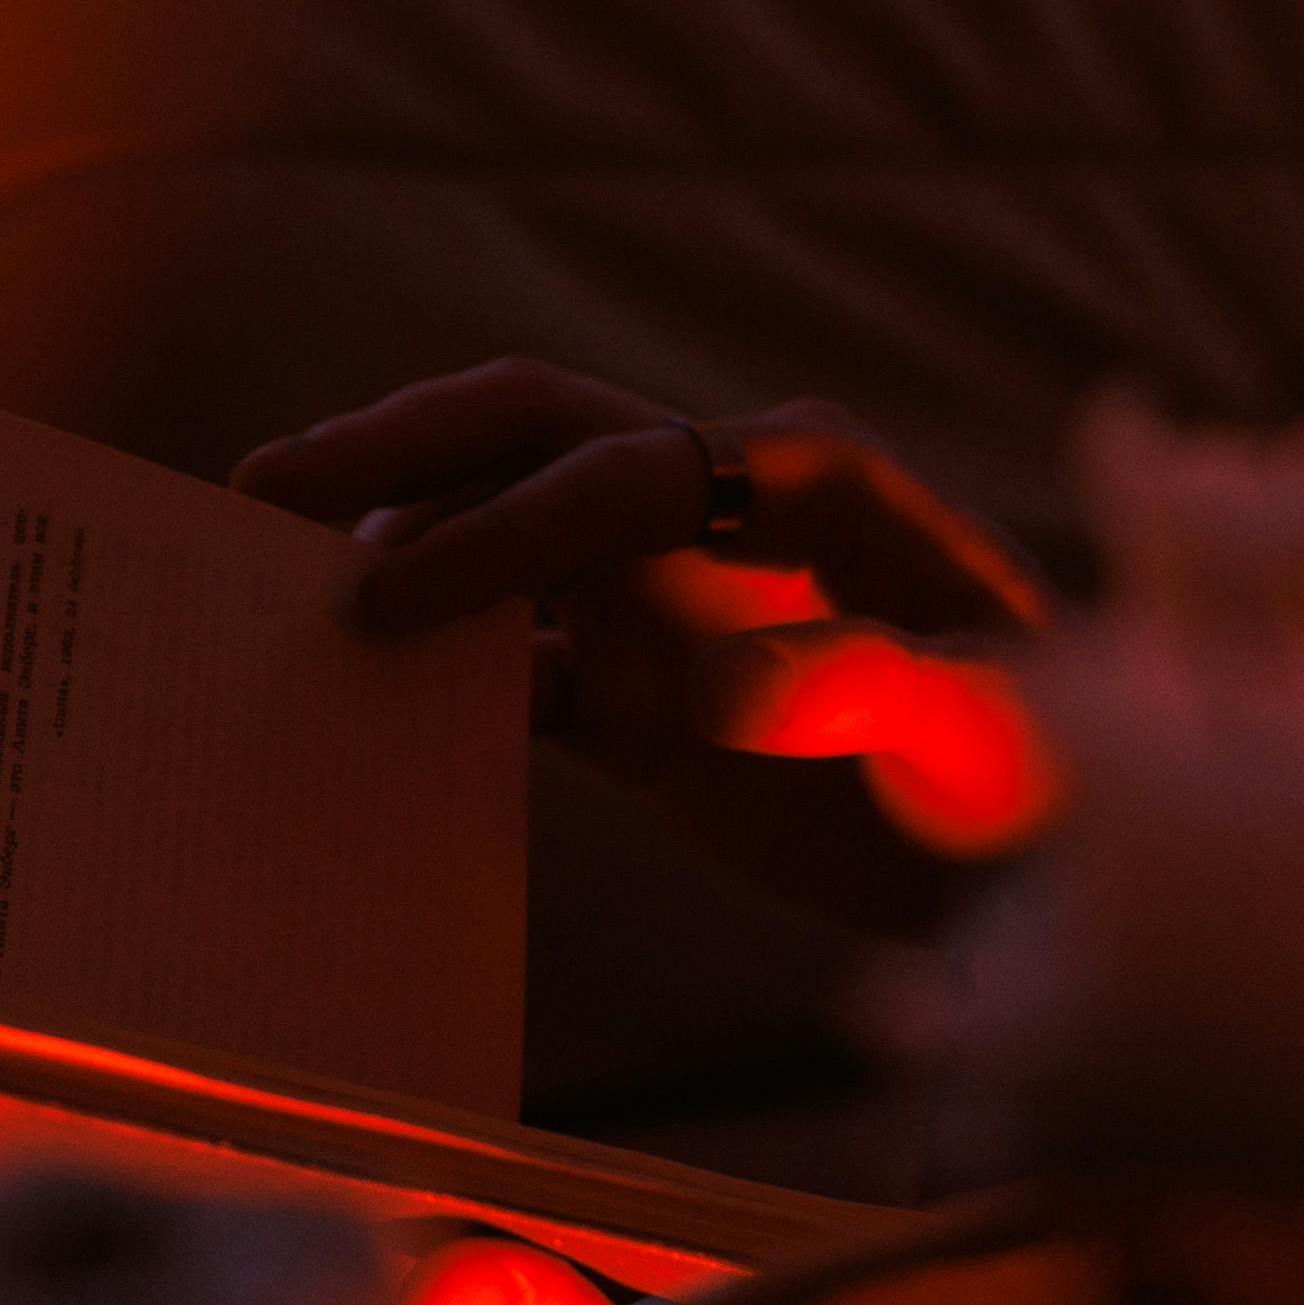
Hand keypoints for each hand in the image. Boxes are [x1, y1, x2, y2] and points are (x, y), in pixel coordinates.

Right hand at [234, 358, 1058, 921]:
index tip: (388, 593)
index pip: (624, 470)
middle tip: (257, 488)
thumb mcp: (969, 735)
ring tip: (261, 592)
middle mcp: (730, 505)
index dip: (505, 528)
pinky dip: (440, 678)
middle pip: (541, 433)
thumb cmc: (1033, 782)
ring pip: (509, 531)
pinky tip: (347, 711)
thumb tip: (734, 675)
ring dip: (396, 551)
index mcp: (810, 482)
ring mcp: (681, 587)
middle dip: (403, 451)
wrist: (1045, 871)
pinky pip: (521, 658)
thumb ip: (858, 691)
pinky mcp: (649, 686)